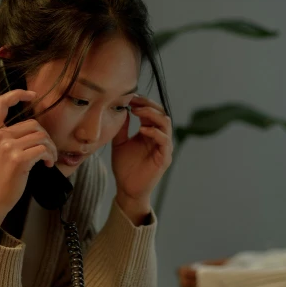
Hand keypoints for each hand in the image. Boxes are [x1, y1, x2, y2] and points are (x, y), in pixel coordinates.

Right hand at [0, 89, 57, 238]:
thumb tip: (14, 125)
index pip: (1, 102)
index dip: (18, 94)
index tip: (32, 95)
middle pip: (33, 124)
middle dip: (45, 137)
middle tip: (47, 151)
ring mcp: (8, 147)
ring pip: (41, 136)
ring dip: (50, 148)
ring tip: (49, 159)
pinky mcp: (18, 160)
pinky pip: (43, 150)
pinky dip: (50, 157)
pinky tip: (47, 165)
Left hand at [111, 95, 172, 212]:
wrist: (127, 188)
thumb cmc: (125, 167)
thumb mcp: (119, 143)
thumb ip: (122, 128)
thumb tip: (121, 109)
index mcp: (150, 132)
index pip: (152, 111)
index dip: (142, 103)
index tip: (129, 97)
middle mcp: (159, 137)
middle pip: (161, 113)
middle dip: (148, 105)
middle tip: (133, 101)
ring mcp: (164, 147)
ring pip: (166, 123)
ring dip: (152, 115)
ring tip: (137, 112)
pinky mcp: (164, 158)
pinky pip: (164, 141)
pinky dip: (155, 133)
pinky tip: (142, 130)